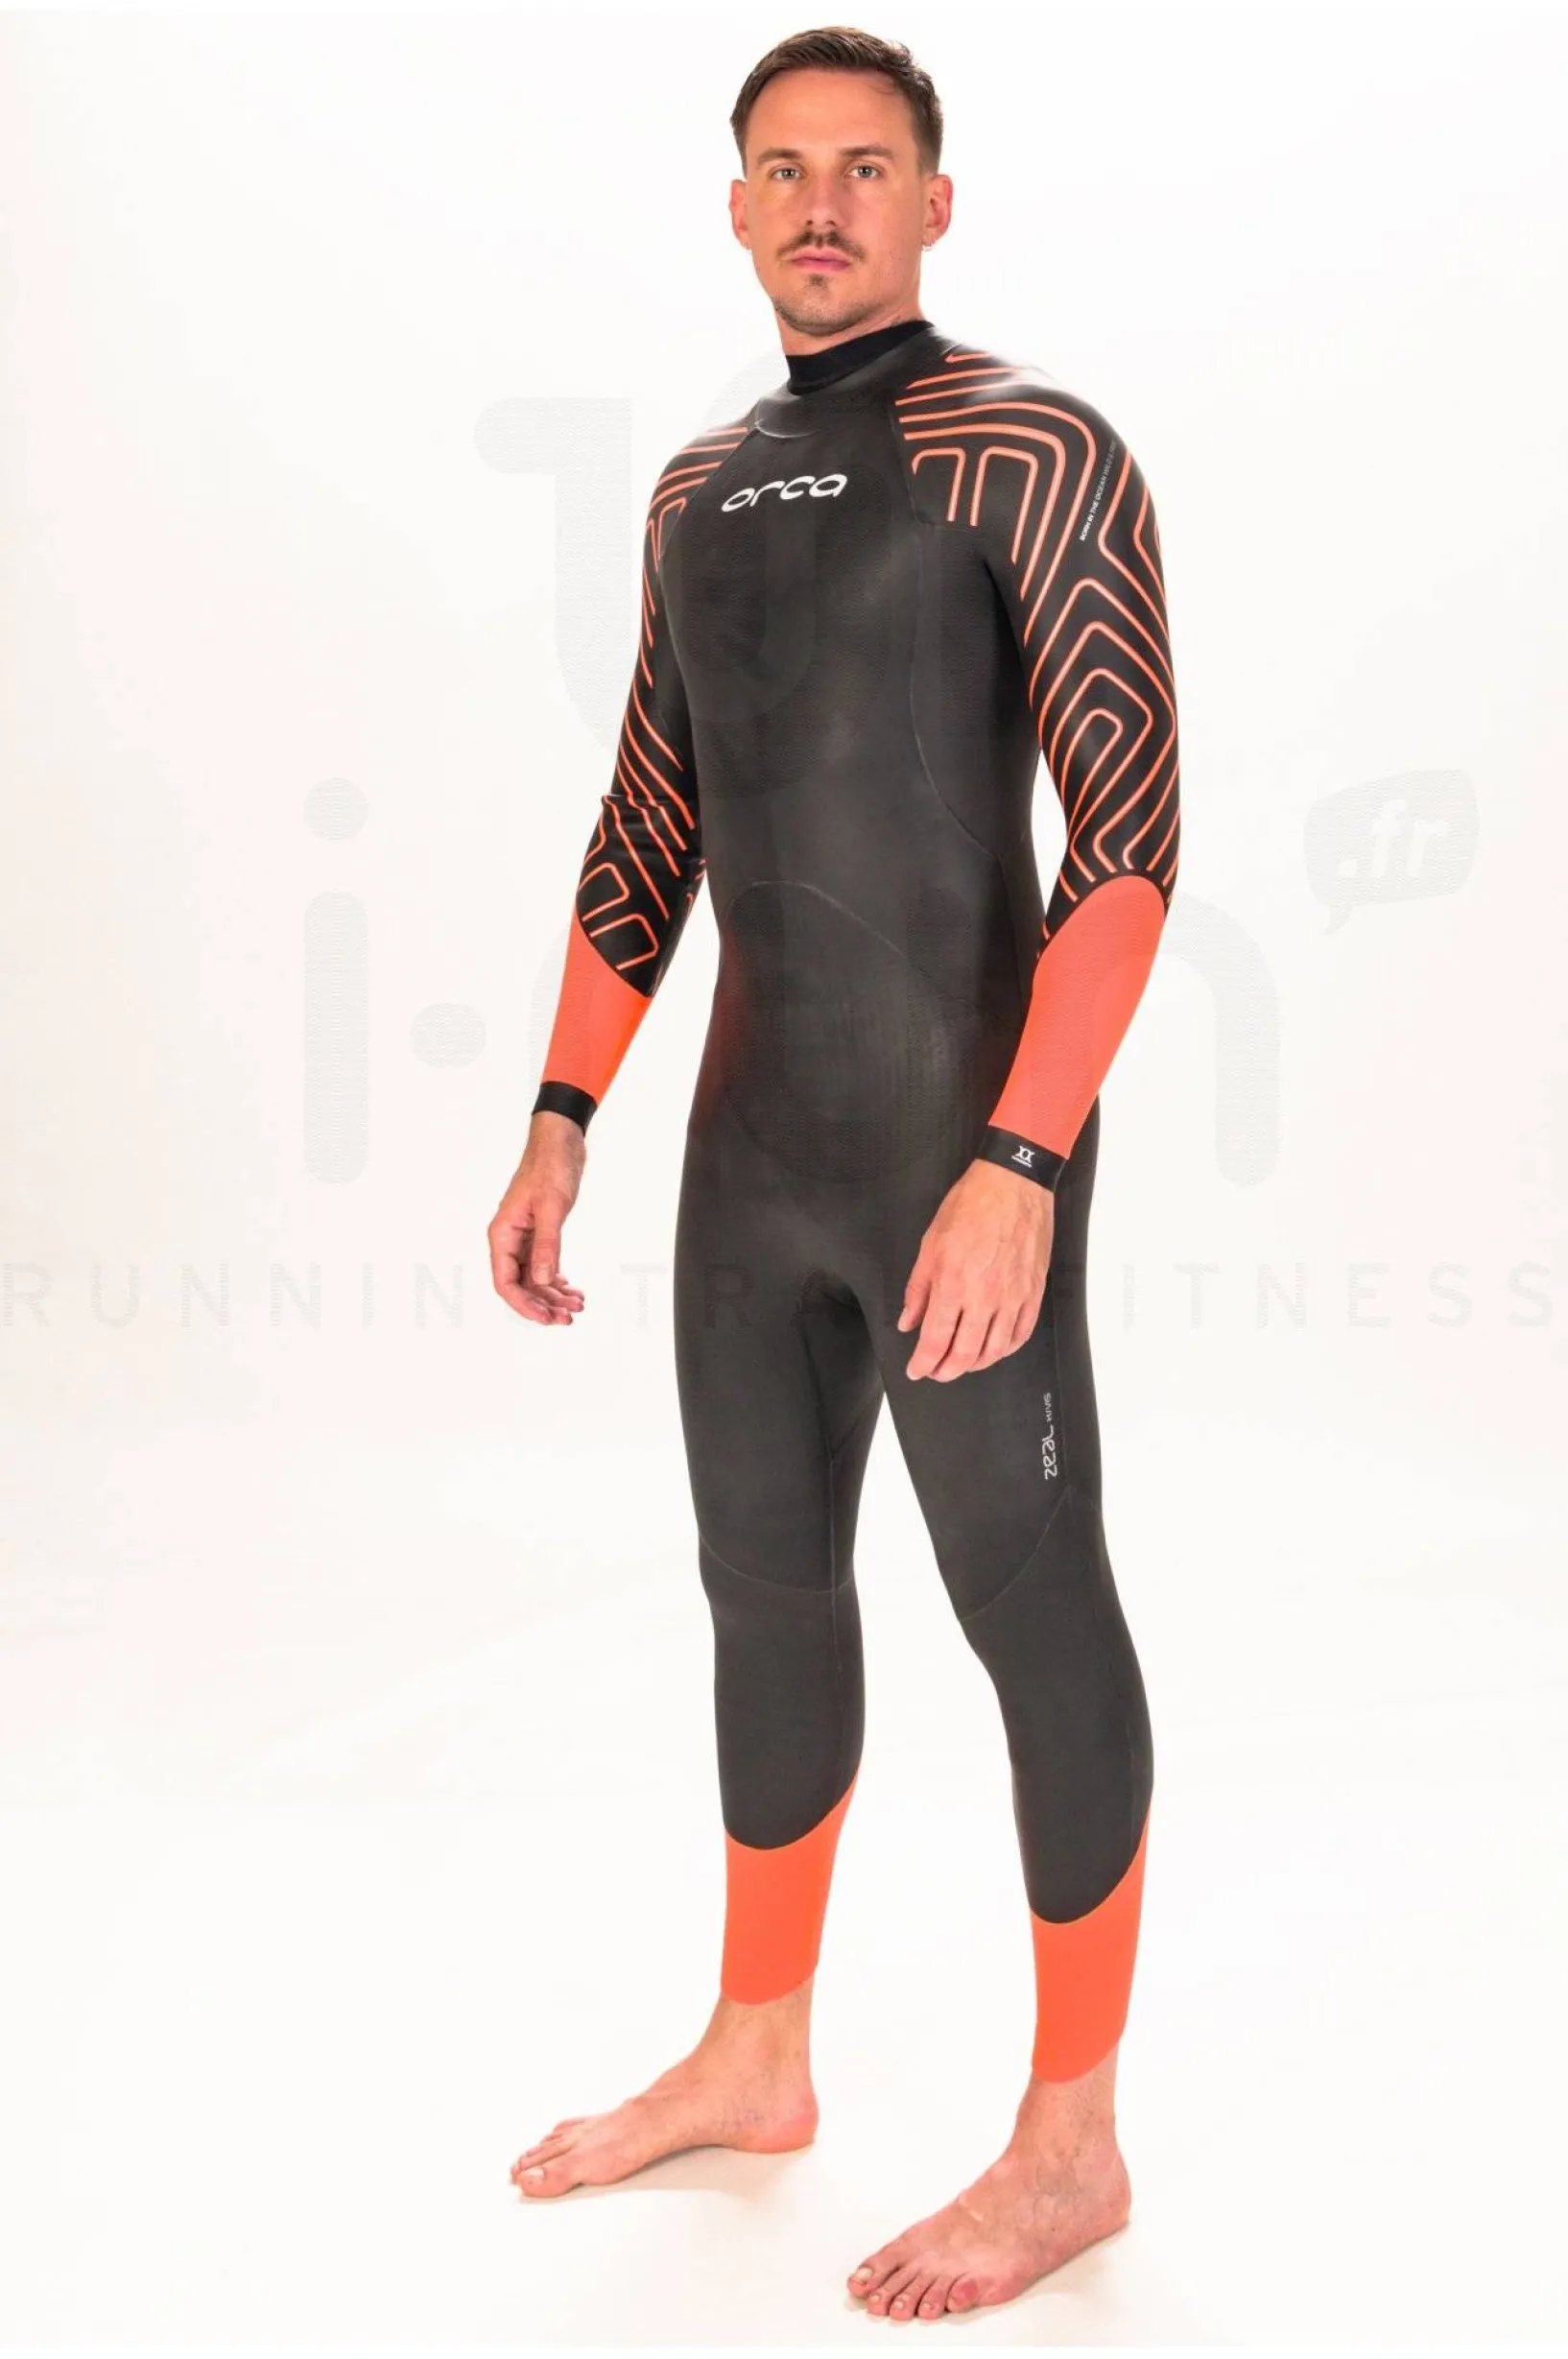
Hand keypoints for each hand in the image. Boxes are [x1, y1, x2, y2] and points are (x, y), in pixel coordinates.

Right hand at [488, 1112, 588, 1325]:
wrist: (559, 1143)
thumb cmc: (550, 1167)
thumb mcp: (551, 1207)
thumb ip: (547, 1245)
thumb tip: (545, 1280)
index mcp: (503, 1233)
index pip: (505, 1282)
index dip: (524, 1304)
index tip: (547, 1318)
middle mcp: (509, 1239)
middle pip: (520, 1285)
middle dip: (544, 1303)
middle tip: (569, 1317)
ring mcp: (524, 1237)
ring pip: (534, 1277)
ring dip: (554, 1294)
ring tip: (577, 1305)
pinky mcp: (538, 1233)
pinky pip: (543, 1265)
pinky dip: (557, 1279)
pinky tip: (572, 1288)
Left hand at [896, 1158, 1053, 1379]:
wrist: (1015, 1184)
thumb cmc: (972, 1206)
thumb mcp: (931, 1243)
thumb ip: (918, 1288)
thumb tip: (908, 1320)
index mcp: (953, 1283)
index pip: (936, 1339)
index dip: (924, 1362)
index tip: (916, 1370)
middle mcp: (984, 1296)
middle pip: (965, 1353)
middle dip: (946, 1370)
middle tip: (937, 1372)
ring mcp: (1013, 1296)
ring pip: (995, 1350)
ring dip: (976, 1364)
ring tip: (962, 1363)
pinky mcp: (1033, 1291)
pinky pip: (1021, 1333)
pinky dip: (1006, 1349)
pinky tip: (994, 1349)